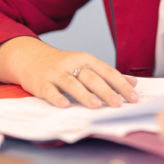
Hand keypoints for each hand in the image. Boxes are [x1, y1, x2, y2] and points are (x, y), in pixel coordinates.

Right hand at [0, 36, 138, 108]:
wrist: (30, 57)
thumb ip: (107, 75)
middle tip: (118, 104)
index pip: (107, 71)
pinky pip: (49, 90)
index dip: (121, 84)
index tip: (134, 97)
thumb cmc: (63, 65)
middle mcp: (72, 63)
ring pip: (72, 82)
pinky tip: (64, 106)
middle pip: (92, 77)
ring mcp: (56, 72)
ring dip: (85, 94)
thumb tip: (133, 83)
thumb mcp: (86, 65)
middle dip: (106, 91)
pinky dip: (57, 97)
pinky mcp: (41, 82)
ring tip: (96, 106)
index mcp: (86, 59)